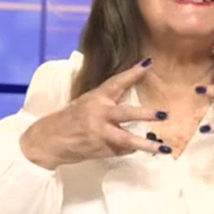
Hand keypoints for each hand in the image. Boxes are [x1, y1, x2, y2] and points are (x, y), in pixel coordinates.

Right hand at [20, 58, 170, 168]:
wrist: (49, 140)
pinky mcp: (100, 150)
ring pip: (128, 139)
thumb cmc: (69, 119)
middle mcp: (99, 115)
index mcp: (95, 98)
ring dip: (147, 144)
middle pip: (126, 114)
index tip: (148, 63)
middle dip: (146, 114)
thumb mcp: (86, 104)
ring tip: (164, 148)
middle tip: (164, 114)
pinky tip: (131, 148)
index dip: (133, 73)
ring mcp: (100, 134)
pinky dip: (128, 148)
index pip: (117, 82)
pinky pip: (122, 150)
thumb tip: (132, 102)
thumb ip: (107, 103)